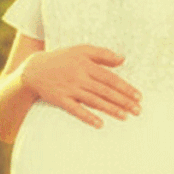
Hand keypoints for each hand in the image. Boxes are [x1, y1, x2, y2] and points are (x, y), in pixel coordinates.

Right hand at [21, 45, 141, 127]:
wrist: (34, 70)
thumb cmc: (61, 59)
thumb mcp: (80, 50)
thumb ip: (102, 54)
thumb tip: (123, 59)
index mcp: (85, 64)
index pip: (110, 77)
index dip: (125, 87)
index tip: (138, 96)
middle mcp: (78, 77)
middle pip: (104, 90)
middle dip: (123, 101)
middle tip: (138, 110)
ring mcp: (69, 89)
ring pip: (93, 101)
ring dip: (110, 109)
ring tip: (125, 116)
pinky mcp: (60, 100)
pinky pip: (75, 110)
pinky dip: (87, 117)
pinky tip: (100, 124)